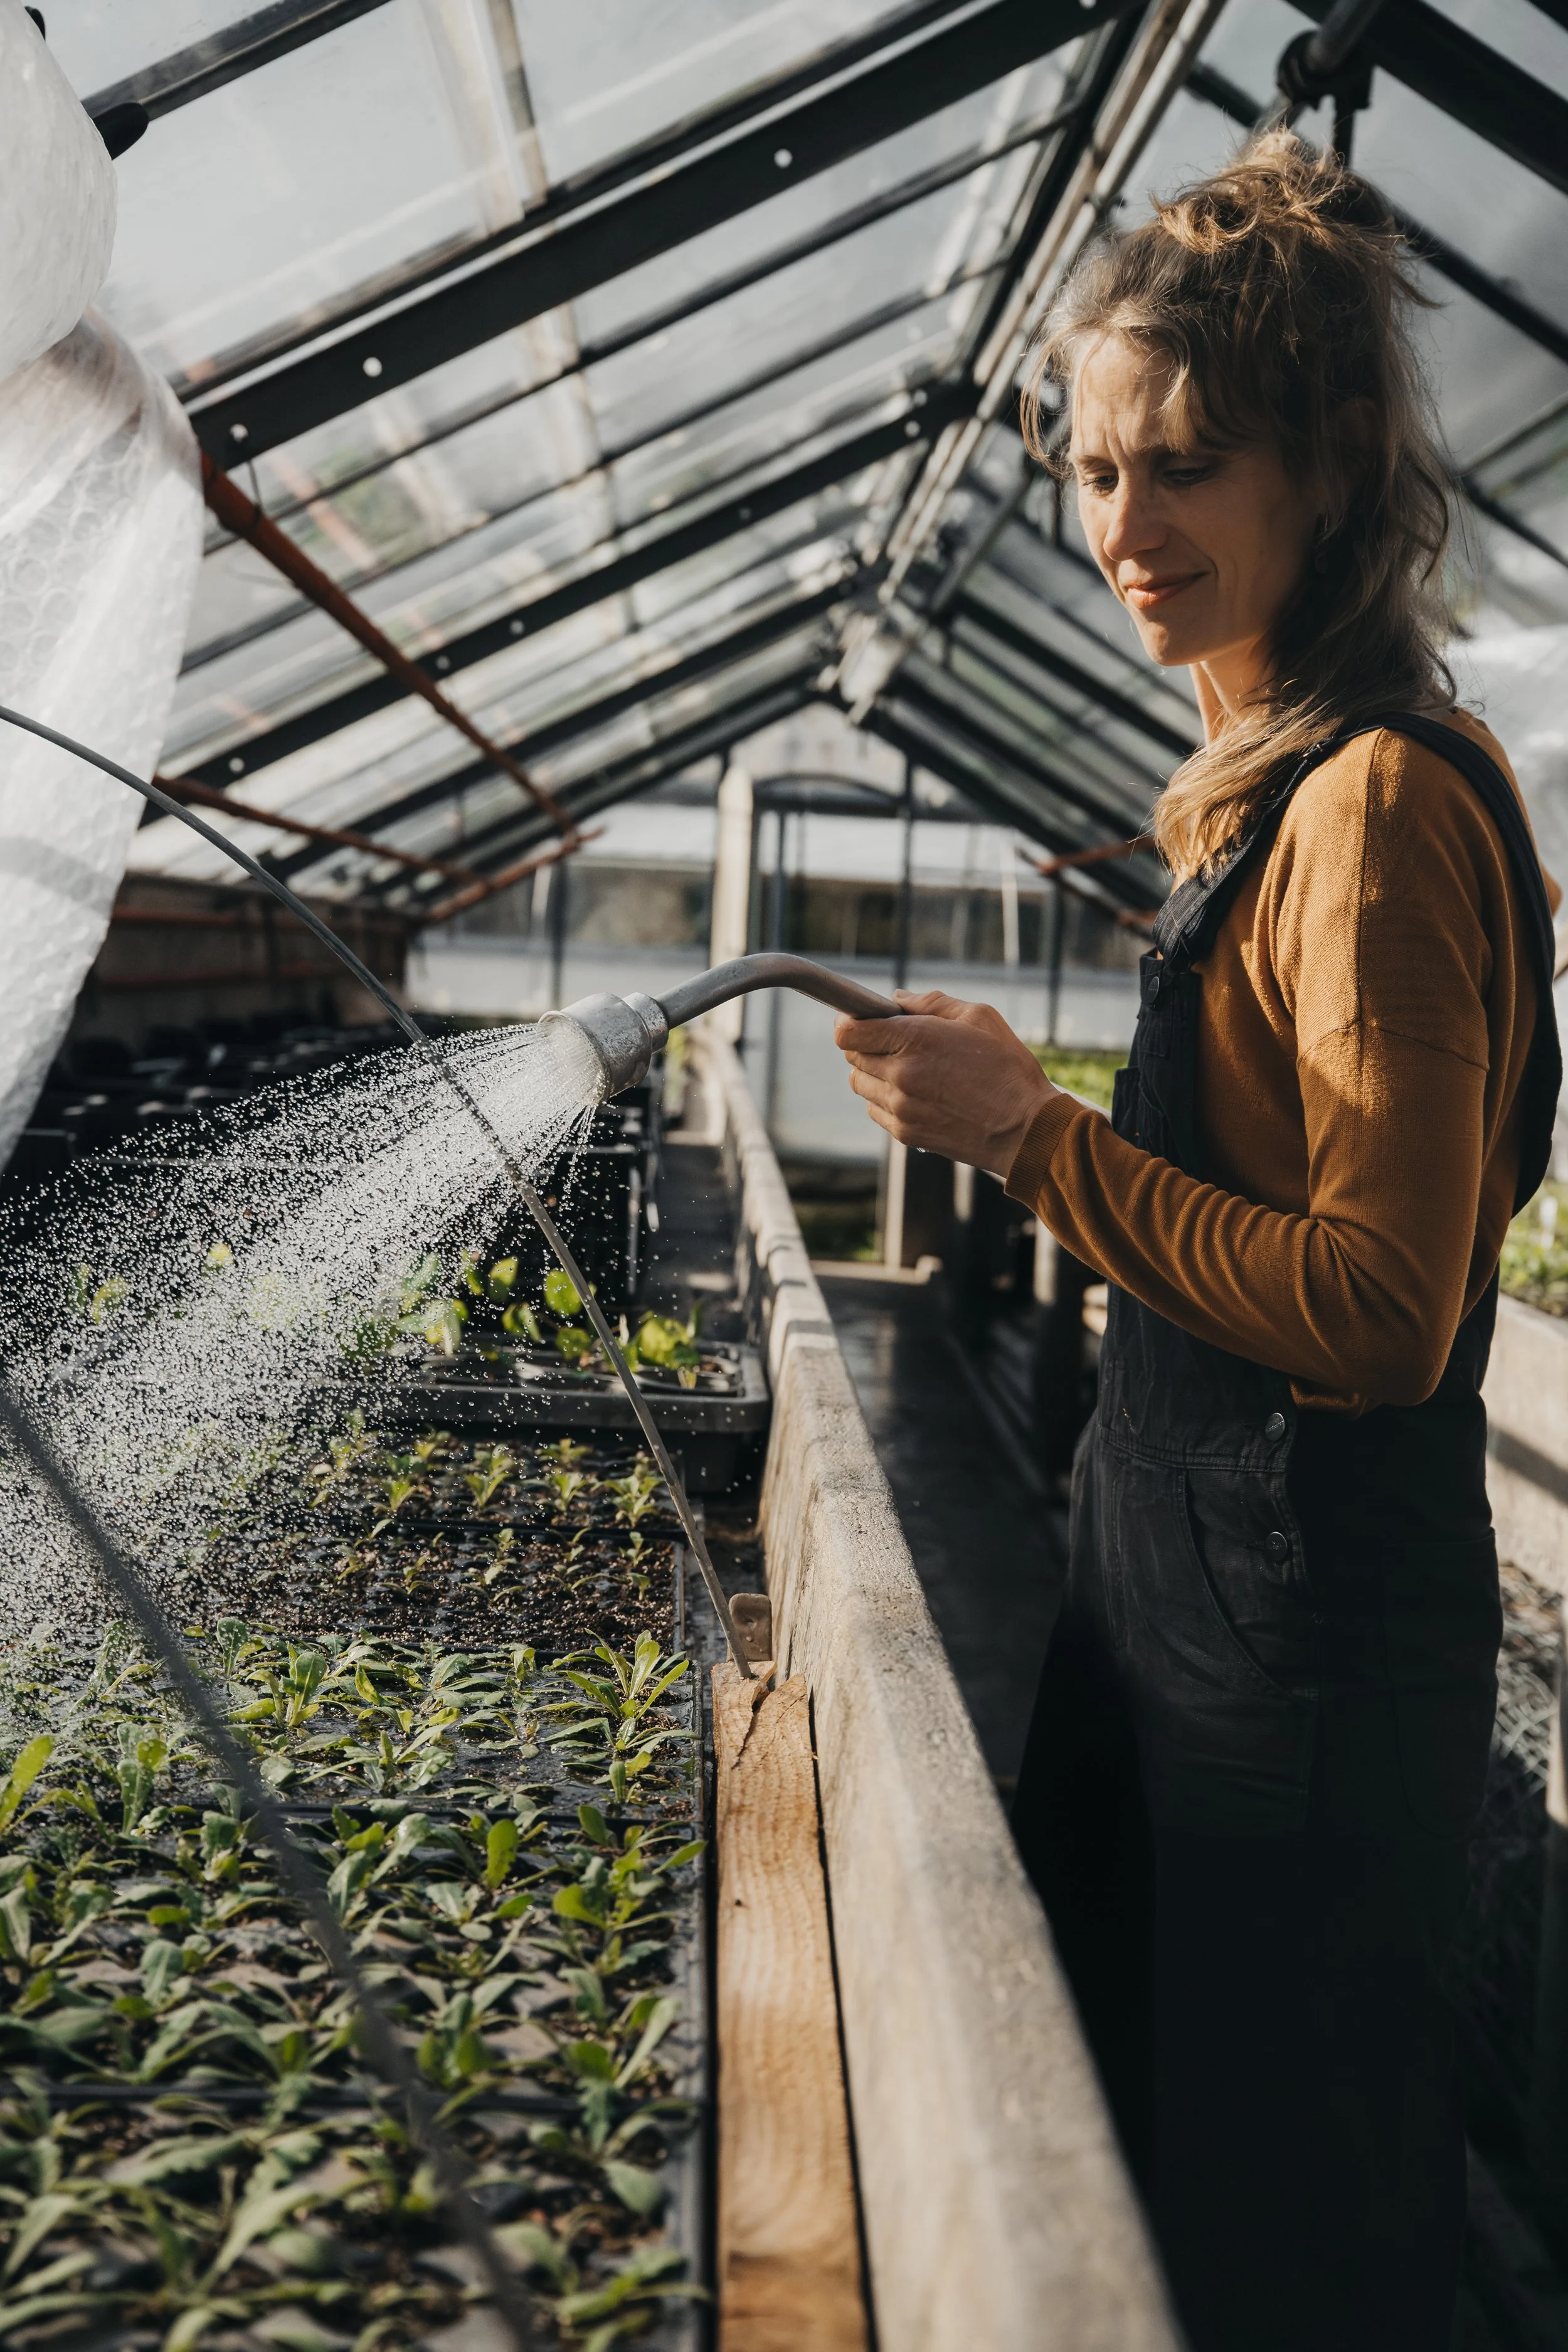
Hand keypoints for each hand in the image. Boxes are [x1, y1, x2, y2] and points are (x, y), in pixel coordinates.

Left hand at [834, 990, 1058, 1178]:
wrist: (1026, 1129)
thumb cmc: (1009, 1069)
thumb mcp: (980, 1018)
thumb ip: (932, 1002)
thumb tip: (897, 999)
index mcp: (916, 1039)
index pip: (848, 1032)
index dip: (848, 1023)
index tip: (858, 1020)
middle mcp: (901, 1074)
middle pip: (852, 1056)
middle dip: (867, 1045)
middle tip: (894, 1043)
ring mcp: (901, 1107)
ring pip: (860, 1084)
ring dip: (874, 1073)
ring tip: (907, 1070)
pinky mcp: (906, 1133)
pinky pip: (875, 1109)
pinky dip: (885, 1099)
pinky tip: (915, 1094)